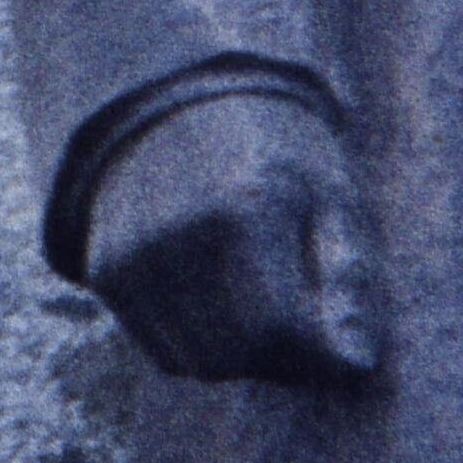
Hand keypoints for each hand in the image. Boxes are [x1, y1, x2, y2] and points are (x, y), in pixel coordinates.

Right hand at [86, 88, 387, 390]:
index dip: (320, 357)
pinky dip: (199, 346)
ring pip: (198, 364)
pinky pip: (162, 351)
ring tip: (265, 308)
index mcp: (245, 209)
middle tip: (307, 330)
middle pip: (238, 357)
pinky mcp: (106, 274)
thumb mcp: (329, 192)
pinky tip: (221, 301)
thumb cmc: (274, 146)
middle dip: (283, 361)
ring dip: (241, 358)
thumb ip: (345, 278)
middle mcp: (178, 237)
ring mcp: (133, 258)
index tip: (344, 353)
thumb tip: (357, 364)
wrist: (176, 98)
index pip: (282, 331)